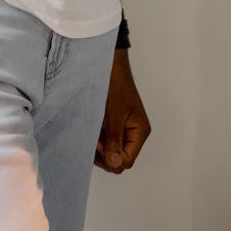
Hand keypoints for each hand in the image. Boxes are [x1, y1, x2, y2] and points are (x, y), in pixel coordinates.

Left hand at [96, 49, 149, 173]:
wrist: (109, 66)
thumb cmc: (115, 86)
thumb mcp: (113, 114)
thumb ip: (114, 140)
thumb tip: (116, 164)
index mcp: (140, 132)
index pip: (127, 160)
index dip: (111, 159)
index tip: (98, 145)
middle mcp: (134, 133)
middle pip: (119, 158)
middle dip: (104, 153)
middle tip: (93, 139)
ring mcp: (124, 130)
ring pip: (111, 150)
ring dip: (99, 145)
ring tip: (91, 131)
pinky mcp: (114, 125)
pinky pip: (106, 140)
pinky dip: (97, 138)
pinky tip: (91, 128)